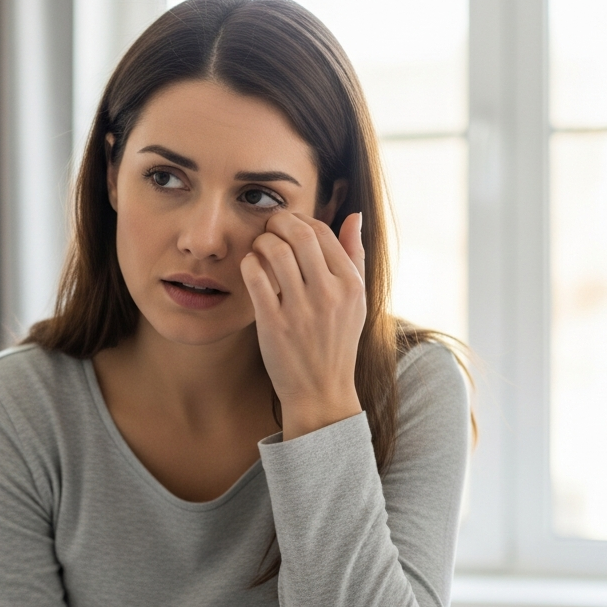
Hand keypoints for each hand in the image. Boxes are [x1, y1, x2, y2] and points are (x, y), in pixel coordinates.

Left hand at [239, 211, 366, 438]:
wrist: (320, 390)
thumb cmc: (336, 342)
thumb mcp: (357, 300)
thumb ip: (355, 256)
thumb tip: (354, 217)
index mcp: (350, 284)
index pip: (322, 232)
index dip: (299, 219)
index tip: (286, 225)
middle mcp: (329, 294)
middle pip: (299, 234)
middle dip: (277, 222)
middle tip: (268, 228)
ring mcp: (301, 309)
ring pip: (274, 250)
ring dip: (260, 241)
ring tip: (258, 249)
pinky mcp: (274, 323)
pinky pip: (255, 277)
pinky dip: (249, 264)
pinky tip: (250, 267)